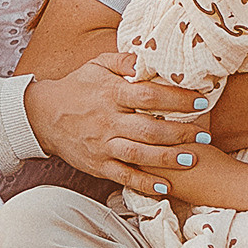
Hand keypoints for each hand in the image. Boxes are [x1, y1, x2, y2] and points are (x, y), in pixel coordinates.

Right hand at [22, 53, 210, 195]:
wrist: (42, 115)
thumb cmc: (77, 87)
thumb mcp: (97, 64)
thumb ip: (125, 60)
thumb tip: (150, 60)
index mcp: (111, 93)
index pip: (149, 96)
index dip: (177, 99)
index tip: (200, 100)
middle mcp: (108, 121)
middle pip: (149, 129)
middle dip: (180, 133)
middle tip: (205, 134)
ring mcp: (102, 145)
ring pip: (139, 155)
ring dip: (168, 159)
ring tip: (192, 159)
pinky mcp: (97, 165)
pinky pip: (123, 176)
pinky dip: (145, 184)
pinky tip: (166, 187)